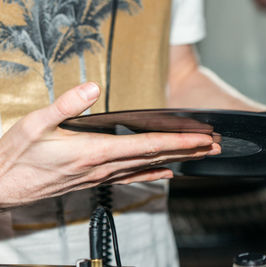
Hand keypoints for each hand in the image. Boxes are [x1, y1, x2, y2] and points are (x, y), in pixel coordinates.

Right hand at [0, 83, 220, 208]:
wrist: (2, 187)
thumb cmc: (17, 157)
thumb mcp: (34, 124)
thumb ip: (66, 105)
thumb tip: (92, 88)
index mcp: (94, 151)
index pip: (148, 145)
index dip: (178, 142)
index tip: (202, 138)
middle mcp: (104, 166)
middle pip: (156, 157)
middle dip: (188, 151)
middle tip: (214, 146)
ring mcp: (102, 176)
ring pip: (148, 167)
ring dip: (177, 160)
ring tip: (199, 156)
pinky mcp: (96, 181)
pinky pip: (132, 178)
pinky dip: (153, 174)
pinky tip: (167, 174)